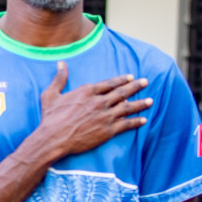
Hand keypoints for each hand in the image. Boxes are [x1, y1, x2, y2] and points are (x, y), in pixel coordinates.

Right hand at [33, 64, 151, 160]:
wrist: (54, 138)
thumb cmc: (50, 118)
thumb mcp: (50, 94)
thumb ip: (59, 78)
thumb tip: (60, 63)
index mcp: (87, 92)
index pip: (109, 83)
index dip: (121, 80)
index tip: (130, 77)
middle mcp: (99, 102)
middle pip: (122, 92)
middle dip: (135, 86)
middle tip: (145, 82)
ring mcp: (105, 116)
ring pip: (127, 107)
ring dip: (140, 103)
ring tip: (150, 100)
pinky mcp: (107, 131)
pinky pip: (126, 124)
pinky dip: (135, 122)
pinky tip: (143, 120)